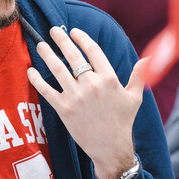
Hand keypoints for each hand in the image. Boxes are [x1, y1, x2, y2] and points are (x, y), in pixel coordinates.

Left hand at [27, 26, 147, 178]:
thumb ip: (138, 76)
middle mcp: (92, 84)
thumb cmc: (123, 121)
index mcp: (109, 78)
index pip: (93, 51)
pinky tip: (31, 71)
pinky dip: (37, 79)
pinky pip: (47, 90)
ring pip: (57, 69)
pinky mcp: (64, 109)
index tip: (74, 31)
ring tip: (40, 45)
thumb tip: (148, 59)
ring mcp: (76, 96)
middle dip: (61, 40)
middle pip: (73, 56)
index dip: (82, 38)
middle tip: (53, 30)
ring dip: (47, 54)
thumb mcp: (135, 97)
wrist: (111, 147)